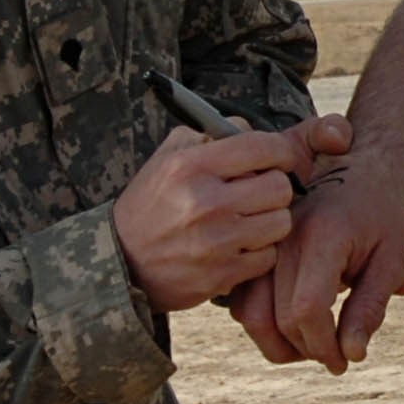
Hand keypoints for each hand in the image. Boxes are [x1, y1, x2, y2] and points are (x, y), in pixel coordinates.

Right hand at [114, 115, 348, 312]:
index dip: (280, 151)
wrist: (122, 263)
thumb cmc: (150, 205)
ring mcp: (215, 242)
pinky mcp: (222, 274)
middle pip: (280, 187)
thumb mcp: (166, 159)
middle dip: (275, 187)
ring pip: (280, 223)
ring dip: (270, 221)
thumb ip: (207, 135)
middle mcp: (204, 203)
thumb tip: (247, 129)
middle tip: (260, 193)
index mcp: (190, 167)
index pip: (262, 147)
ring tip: (250, 220)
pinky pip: (268, 256)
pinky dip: (259, 252)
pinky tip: (239, 246)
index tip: (279, 159)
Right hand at [231, 153, 403, 372]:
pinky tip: (293, 325)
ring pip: (250, 313)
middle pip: (277, 318)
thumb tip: (352, 355)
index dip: (323, 345)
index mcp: (321, 235)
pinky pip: (242, 300)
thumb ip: (371, 308)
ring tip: (313, 346)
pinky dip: (262, 324)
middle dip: (307, 351)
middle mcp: (283, 238)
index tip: (344, 360)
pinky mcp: (251, 249)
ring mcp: (262, 243)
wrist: (354, 167)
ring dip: (279, 344)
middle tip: (335, 359)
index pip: (307, 309)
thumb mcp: (389, 259)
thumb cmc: (378, 216)